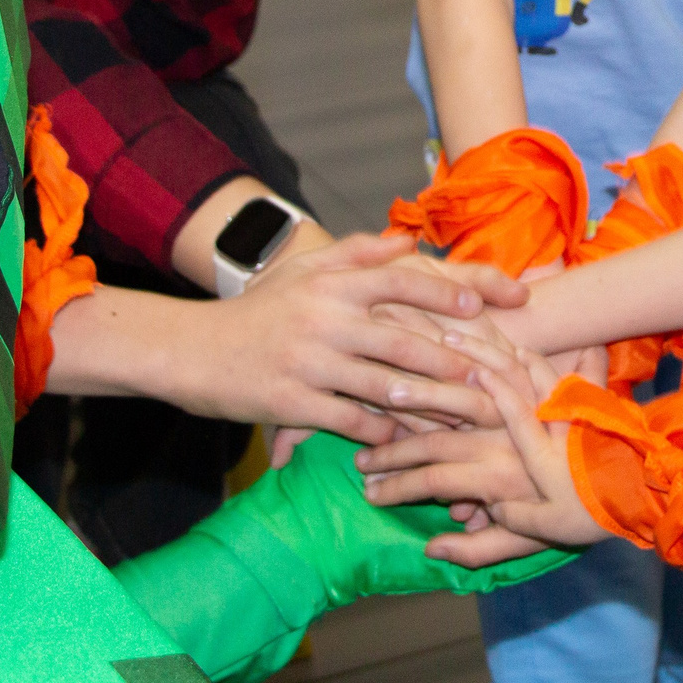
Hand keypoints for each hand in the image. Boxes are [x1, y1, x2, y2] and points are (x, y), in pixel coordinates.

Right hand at [152, 233, 512, 442]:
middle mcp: (324, 321)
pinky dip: (382, 432)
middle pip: (403, 342)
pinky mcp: (292, 403)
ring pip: (384, 387)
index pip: (399, 282)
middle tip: (491, 378)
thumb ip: (356, 254)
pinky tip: (408, 441)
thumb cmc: (257, 310)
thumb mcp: (302, 272)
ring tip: (464, 416)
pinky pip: (350, 420)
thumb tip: (408, 241)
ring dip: (430, 404)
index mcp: (330, 286)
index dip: (443, 293)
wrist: (191, 351)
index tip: (480, 306)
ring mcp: (309, 364)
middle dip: (453, 363)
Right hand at [357, 337, 607, 564]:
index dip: (401, 478)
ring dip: (459, 363)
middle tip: (378, 411)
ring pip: (492, 379)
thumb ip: (482, 546)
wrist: (639, 489)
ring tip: (432, 344)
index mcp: (505, 478)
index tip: (370, 481)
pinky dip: (503, 350)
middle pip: (448, 425)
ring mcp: (540, 410)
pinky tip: (485, 337)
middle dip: (408, 421)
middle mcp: (514, 439)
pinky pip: (529, 365)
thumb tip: (434, 548)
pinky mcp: (561, 393)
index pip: (439, 476)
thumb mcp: (534, 540)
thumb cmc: (585, 518)